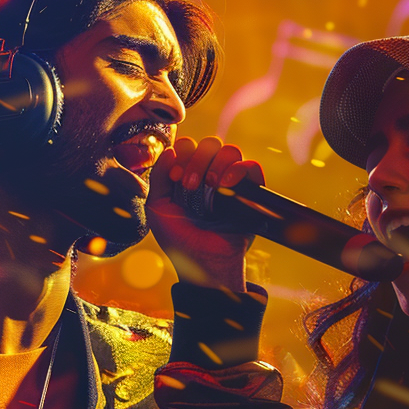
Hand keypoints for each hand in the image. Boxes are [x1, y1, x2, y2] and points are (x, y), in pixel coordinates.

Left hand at [146, 135, 264, 293]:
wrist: (203, 264)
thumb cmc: (179, 240)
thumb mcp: (157, 208)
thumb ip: (158, 177)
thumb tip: (170, 150)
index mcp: (189, 175)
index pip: (189, 146)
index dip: (181, 155)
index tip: (175, 178)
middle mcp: (211, 175)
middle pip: (210, 144)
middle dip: (197, 160)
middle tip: (190, 186)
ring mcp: (232, 183)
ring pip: (230, 151)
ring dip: (216, 164)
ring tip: (210, 186)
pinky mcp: (251, 194)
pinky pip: (251, 167)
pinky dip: (239, 170)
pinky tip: (225, 184)